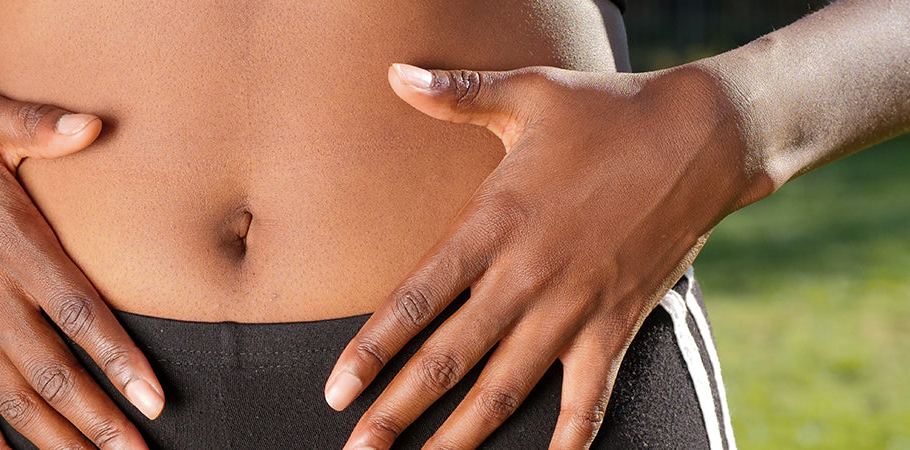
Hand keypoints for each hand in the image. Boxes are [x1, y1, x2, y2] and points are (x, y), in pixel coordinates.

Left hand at [325, 64, 771, 447]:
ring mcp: (574, 307)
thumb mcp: (529, 92)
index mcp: (494, 223)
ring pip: (507, 388)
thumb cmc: (607, 111)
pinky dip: (571, 437)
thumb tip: (395, 73)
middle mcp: (528, 276)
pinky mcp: (618, 324)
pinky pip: (589, 397)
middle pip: (449, 359)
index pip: (417, 298)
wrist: (705, 136)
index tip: (337, 390)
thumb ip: (457, 94)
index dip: (372, 349)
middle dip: (398, 411)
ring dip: (462, 435)